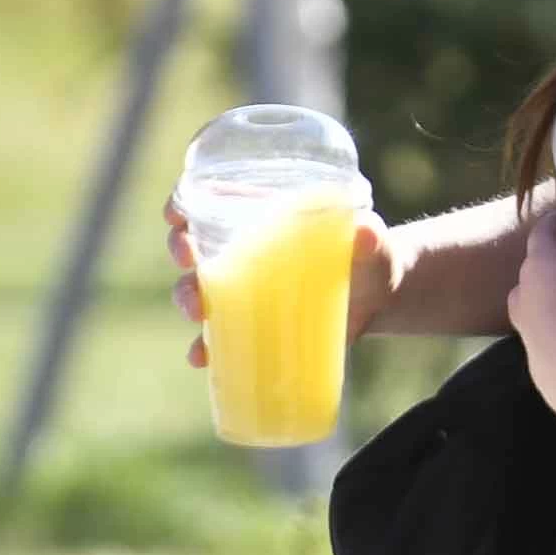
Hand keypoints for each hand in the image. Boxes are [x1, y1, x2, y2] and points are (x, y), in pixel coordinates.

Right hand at [167, 201, 409, 378]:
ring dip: (186, 296)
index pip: (209, 200)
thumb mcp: (372, 242)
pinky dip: (203, 347)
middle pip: (192, 243)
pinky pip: (217, 337)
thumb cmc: (371, 255)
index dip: (182, 202)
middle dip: (180, 247)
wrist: (380, 299)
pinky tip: (200, 355)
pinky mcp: (254, 326)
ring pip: (197, 289)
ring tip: (197, 308)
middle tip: (188, 256)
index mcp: (263, 216)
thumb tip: (366, 232)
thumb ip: (369, 236)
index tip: (175, 212)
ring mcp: (245, 290)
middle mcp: (244, 251)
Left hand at [509, 192, 555, 410]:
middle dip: (553, 257)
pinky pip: (540, 324)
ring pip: (533, 297)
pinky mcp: (530, 350)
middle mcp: (521, 288)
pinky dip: (552, 318)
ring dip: (548, 291)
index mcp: (537, 261)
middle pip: (535, 264)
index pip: (544, 229)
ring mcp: (522, 321)